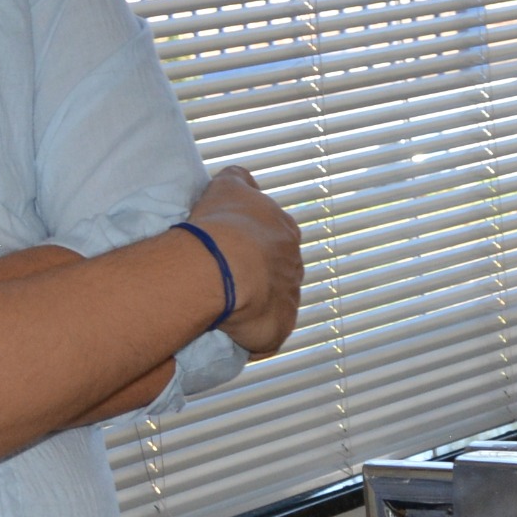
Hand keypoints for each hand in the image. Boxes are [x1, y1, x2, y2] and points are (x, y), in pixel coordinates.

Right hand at [188, 168, 302, 356]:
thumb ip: (239, 179)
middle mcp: (294, 264)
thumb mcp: (227, 185)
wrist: (222, 269)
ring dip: (256, 307)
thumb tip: (244, 179)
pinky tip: (232, 335)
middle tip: (226, 281)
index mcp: (285, 231)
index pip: (274, 237)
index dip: (253, 244)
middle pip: (277, 272)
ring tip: (226, 310)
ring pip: (274, 303)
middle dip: (258, 277)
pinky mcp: (280, 327)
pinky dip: (252, 337)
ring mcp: (290, 298)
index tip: (231, 251)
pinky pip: (266, 335)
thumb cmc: (222, 224)